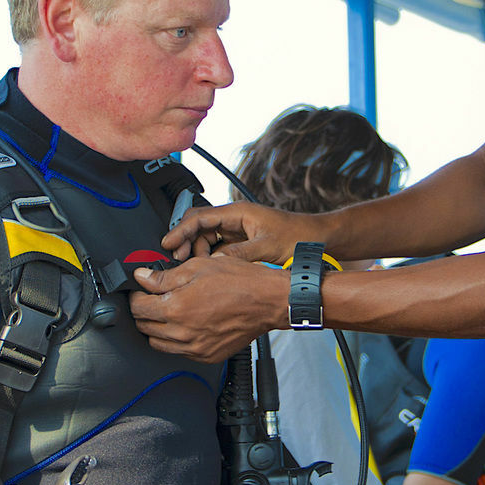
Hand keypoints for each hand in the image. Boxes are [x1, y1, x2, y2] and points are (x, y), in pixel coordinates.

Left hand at [130, 253, 287, 362]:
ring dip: (156, 328)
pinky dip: (175, 340)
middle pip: (144, 327)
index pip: (138, 307)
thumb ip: (165, 277)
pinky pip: (178, 352)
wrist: (268, 302)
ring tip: (169, 312)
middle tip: (154, 299)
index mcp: (176, 308)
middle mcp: (182, 332)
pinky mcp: (206, 356)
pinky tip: (185, 325)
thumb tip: (142, 278)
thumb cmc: (239, 281)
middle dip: (144, 311)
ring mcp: (194, 348)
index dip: (136, 295)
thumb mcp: (198, 267)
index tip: (141, 290)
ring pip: (158, 343)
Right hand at [164, 201, 322, 263]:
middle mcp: (234, 219)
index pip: (199, 217)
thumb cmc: (298, 236)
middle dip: (185, 243)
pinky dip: (208, 259)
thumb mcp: (267, 248)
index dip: (180, 230)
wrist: (317, 239)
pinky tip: (207, 271)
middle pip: (197, 227)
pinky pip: (216, 249)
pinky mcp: (240, 243)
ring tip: (193, 269)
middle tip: (178, 261)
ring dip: (196, 253)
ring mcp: (236, 231)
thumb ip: (240, 254)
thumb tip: (215, 264)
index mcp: (238, 213)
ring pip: (205, 239)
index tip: (168, 243)